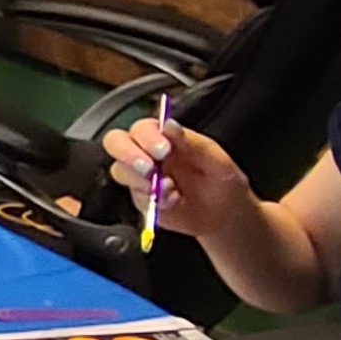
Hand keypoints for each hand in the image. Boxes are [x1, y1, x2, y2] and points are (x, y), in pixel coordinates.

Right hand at [99, 115, 254, 240]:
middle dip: (128, 153)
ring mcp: (142, 178)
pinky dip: (153, 201)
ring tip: (168, 188)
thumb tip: (169, 124)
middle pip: (116, 142)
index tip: (163, 150)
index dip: (146, 136)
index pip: (141, 127)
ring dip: (139, 179)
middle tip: (149, 168)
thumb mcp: (215, 159)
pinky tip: (172, 201)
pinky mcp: (143, 201)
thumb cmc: (222, 181)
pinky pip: (136, 198)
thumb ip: (191, 142)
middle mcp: (148, 154)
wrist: (225, 215)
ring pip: (119, 170)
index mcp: (165, 137)